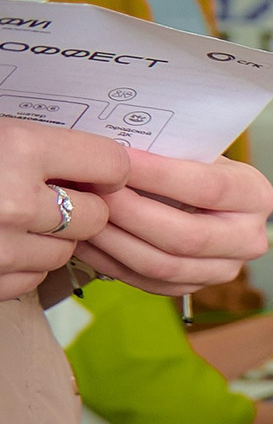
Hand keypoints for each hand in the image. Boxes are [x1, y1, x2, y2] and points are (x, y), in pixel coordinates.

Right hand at [0, 122, 125, 300]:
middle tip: (59, 194)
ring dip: (57, 238)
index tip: (104, 170)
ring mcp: (2, 246)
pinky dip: (26, 263)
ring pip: (69, 250)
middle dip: (86, 207)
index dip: (110, 168)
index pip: (111, 163)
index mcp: (18, 149)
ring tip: (24, 216)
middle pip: (96, 215)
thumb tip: (98, 160)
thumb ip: (45, 147)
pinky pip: (34, 276)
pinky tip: (6, 240)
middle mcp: (15, 201)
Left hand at [78, 152, 272, 296]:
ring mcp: (225, 269)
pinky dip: (111, 263)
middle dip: (130, 213)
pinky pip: (147, 282)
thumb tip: (110, 149)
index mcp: (255, 196)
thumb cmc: (190, 164)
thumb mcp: (191, 150)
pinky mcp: (194, 287)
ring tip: (84, 215)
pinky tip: (86, 240)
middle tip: (92, 190)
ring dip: (115, 241)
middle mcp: (249, 239)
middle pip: (186, 237)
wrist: (200, 196)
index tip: (116, 159)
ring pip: (163, 266)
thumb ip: (164, 152)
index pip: (208, 188)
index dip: (158, 175)